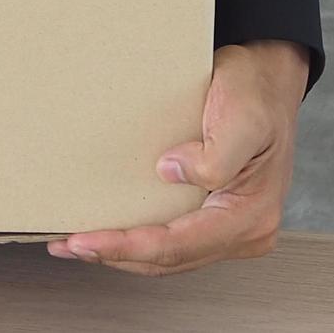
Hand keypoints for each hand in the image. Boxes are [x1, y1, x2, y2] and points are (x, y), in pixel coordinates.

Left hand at [48, 40, 308, 276]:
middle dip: (114, 255)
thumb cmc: (257, 92)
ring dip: (120, 251)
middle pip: (168, 259)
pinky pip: (170, 237)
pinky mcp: (212, 212)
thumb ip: (215, 155)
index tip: (85, 241)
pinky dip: (136, 236)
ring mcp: (228, 225)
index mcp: (250, 215)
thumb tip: (171, 171)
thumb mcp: (243, 118)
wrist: (266, 73)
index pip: (178, 245)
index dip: (127, 246)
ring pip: (167, 255)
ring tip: (75, 242)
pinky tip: (109, 228)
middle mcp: (243, 229)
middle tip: (66, 244)